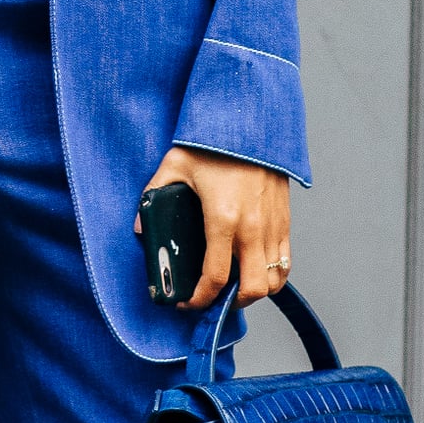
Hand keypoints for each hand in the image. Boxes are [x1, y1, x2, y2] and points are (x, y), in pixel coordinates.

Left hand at [135, 144, 290, 308]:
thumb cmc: (214, 141)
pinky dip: (273, 274)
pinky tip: (254, 269)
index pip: (216, 278)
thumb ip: (153, 195)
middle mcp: (252, 228)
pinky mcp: (285, 218)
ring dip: (255, 290)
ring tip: (235, 286)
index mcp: (223, 219)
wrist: (253, 119)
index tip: (188, 302)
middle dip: (232, 303)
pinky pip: (285, 260)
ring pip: (274, 279)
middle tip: (214, 300)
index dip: (200, 299)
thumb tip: (138, 225)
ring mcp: (273, 225)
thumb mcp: (175, 164)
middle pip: (253, 289)